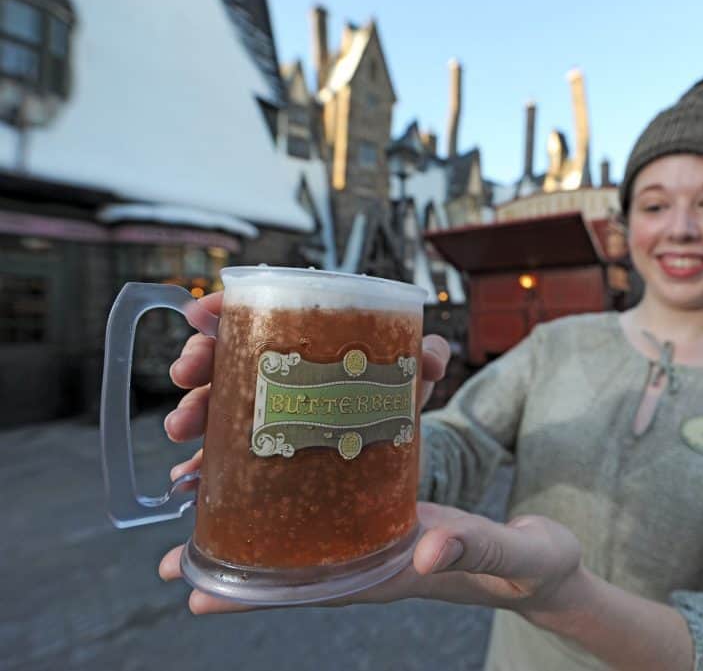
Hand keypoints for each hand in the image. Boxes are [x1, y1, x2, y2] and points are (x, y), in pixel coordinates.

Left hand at [159, 502, 583, 615]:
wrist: (544, 564)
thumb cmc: (529, 567)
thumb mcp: (509, 554)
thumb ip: (474, 549)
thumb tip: (428, 551)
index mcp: (394, 569)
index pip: (310, 586)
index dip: (250, 591)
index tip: (189, 590)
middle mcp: (376, 555)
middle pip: (291, 561)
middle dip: (233, 555)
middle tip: (170, 550)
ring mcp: (384, 535)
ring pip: (306, 531)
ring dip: (257, 519)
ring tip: (204, 504)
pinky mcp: (398, 513)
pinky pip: (339, 504)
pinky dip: (303, 492)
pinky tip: (283, 469)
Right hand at [163, 291, 451, 471]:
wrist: (401, 446)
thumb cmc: (399, 391)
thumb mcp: (412, 370)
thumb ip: (426, 355)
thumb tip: (431, 358)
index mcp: (305, 336)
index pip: (255, 312)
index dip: (223, 309)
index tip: (199, 313)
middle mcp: (278, 370)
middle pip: (224, 356)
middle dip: (198, 360)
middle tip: (187, 373)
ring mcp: (268, 412)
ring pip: (215, 405)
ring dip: (191, 412)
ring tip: (182, 428)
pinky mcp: (267, 454)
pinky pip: (225, 460)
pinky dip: (202, 469)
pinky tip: (189, 481)